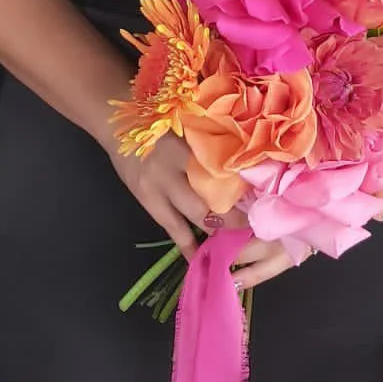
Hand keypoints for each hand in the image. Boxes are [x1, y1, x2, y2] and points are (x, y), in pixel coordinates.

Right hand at [110, 140, 303, 286]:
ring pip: (194, 215)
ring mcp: (160, 187)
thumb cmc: (160, 121)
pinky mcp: (149, 201)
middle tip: (258, 227)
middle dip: (235, 214)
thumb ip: (210, 142)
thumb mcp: (187, 125)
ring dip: (216, 231)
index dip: (243, 184)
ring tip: (238, 245)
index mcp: (189, 146)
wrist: (117, 124)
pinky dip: (186, 245)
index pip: (221, 169)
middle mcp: (175, 168)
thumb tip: (243, 162)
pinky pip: (171, 229)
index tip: (265, 196)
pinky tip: (199, 261)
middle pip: (210, 196)